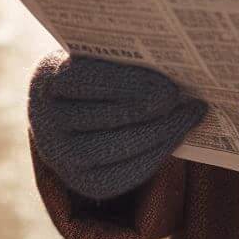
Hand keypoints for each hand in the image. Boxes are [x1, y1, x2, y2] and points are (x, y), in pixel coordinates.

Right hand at [28, 52, 206, 200]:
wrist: (69, 111)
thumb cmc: (93, 71)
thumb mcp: (94, 56)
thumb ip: (119, 55)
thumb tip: (169, 57)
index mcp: (48, 79)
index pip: (87, 80)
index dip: (130, 83)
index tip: (167, 82)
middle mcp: (47, 123)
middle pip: (106, 116)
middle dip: (150, 108)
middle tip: (183, 98)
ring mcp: (61, 158)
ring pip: (118, 147)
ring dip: (161, 131)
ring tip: (191, 114)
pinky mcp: (83, 183)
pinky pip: (124, 175)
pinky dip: (156, 155)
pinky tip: (178, 136)